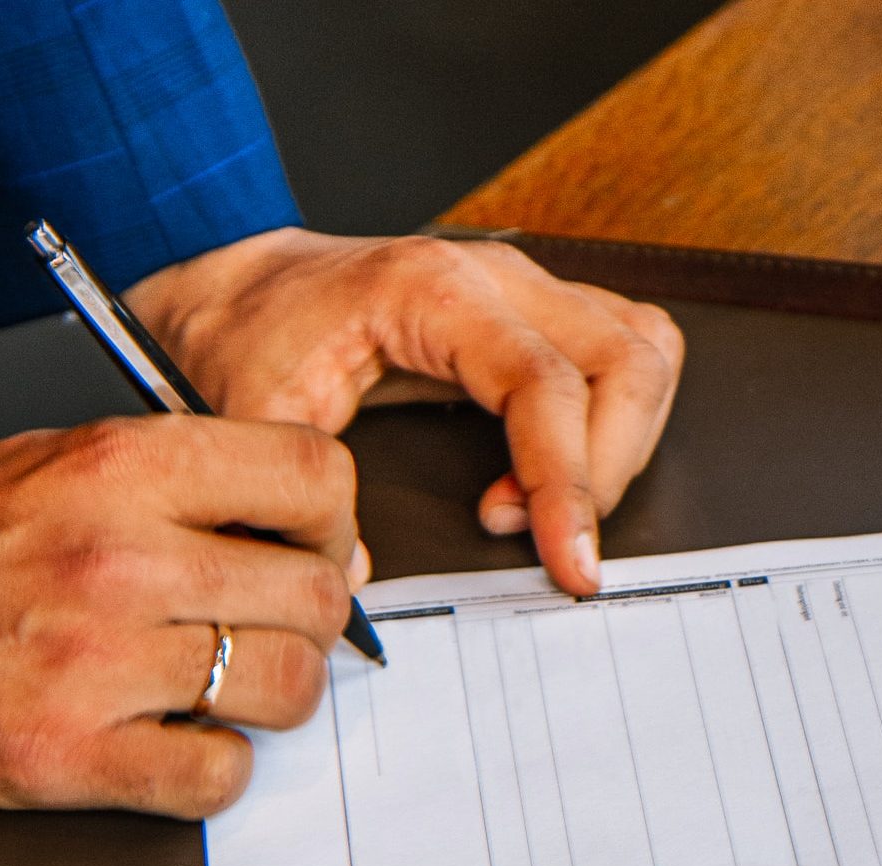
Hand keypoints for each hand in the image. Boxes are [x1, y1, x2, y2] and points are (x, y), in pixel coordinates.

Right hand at [0, 416, 363, 817]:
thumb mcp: (58, 458)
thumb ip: (182, 482)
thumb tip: (311, 536)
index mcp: (120, 467)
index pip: (312, 475)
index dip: (334, 520)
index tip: (312, 548)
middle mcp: (119, 558)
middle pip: (315, 594)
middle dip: (311, 618)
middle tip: (271, 628)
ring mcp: (94, 663)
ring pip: (286, 688)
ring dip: (274, 696)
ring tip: (223, 687)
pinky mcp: (66, 756)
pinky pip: (217, 777)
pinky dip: (216, 768)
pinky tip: (176, 742)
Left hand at [124, 228, 683, 594]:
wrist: (238, 288)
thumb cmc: (248, 336)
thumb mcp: (254, 415)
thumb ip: (300, 495)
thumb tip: (358, 574)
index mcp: (432, 291)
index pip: (546, 382)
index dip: (569, 481)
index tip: (570, 561)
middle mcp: (495, 275)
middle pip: (625, 360)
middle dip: (606, 470)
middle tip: (550, 543)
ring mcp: (523, 287)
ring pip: (643, 348)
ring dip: (621, 441)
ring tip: (544, 509)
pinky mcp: (532, 309)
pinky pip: (622, 347)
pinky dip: (613, 420)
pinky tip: (546, 474)